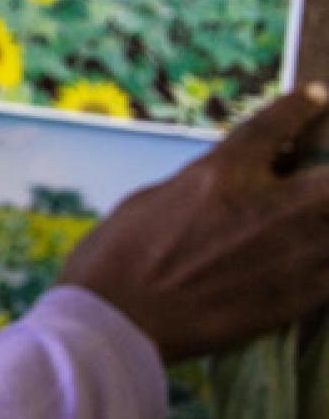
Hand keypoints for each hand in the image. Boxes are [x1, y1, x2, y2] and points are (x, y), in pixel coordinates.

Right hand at [58, 84, 328, 362]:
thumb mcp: (149, 201)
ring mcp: (289, 254)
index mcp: (220, 174)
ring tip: (313, 224)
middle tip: (318, 180)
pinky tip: (318, 259)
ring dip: (327, 220)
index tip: (315, 98)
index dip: (300, 107)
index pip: (275, 125)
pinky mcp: (296, 297)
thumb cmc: (113, 259)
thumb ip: (199, 186)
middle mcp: (265, 206)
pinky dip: (328, 262)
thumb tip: (223, 181)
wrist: (114, 323)